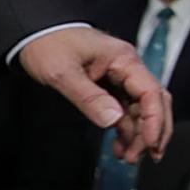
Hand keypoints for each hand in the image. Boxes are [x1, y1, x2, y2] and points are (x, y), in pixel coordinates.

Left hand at [16, 27, 172, 160]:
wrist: (33, 32)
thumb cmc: (48, 45)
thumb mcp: (63, 73)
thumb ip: (89, 97)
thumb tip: (113, 120)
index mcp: (124, 60)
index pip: (151, 92)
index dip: (155, 119)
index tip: (149, 143)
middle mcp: (128, 68)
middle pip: (155, 102)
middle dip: (154, 130)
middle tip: (149, 156)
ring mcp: (121, 78)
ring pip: (141, 110)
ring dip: (139, 134)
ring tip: (129, 157)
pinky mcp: (111, 86)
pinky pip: (126, 110)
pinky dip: (125, 130)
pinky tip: (119, 146)